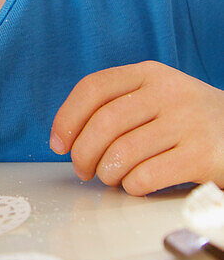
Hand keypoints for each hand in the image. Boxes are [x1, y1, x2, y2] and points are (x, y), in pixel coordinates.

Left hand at [50, 61, 223, 194]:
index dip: (67, 118)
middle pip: (103, 123)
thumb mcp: (157, 97)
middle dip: (82, 154)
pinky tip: (137, 185)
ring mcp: (188, 122)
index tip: (58, 143)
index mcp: (149, 73)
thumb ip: (118, 105)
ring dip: (107, 173)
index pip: (93, 87)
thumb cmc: (188, 121)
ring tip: (113, 178)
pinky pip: (146, 176)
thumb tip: (68, 136)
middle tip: (83, 170)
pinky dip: (132, 186)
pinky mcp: (202, 155)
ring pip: (122, 153)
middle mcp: (169, 92)